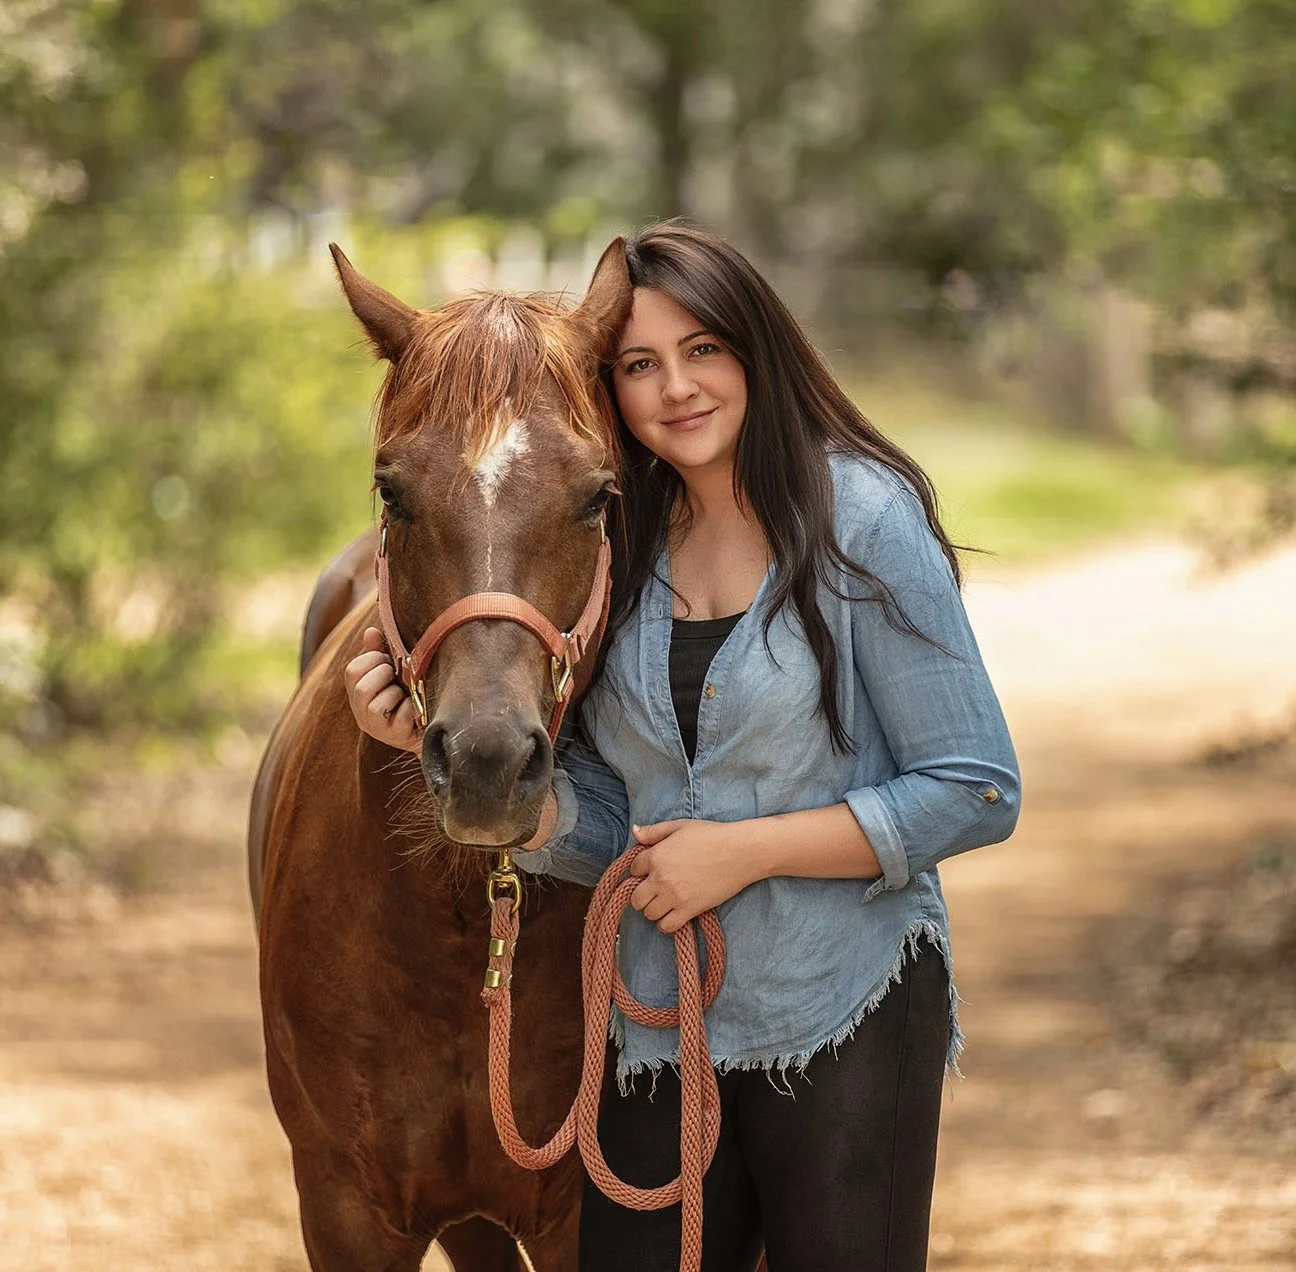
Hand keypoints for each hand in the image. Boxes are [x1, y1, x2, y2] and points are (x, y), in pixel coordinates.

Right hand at [343, 627, 423, 753]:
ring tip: (406, 694)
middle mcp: (361, 712)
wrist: (434, 724)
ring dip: (396, 694)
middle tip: (398, 676)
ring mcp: (376, 728)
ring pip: (375, 706)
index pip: (352, 671)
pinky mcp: (395, 737)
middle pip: (361, 688)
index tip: (389, 660)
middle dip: (385, 675)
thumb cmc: (411, 691)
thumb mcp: (395, 669)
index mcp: (358, 692)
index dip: (373, 659)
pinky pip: (400, 718)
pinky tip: (416, 708)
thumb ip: (380, 650)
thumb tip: (370, 631)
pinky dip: (411, 708)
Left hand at [628, 819, 757, 933]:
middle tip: (653, 890)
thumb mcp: (680, 826)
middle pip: (636, 897)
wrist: (740, 852)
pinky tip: (672, 914)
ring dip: (653, 908)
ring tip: (664, 902)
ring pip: (648, 913)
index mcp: (657, 856)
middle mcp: (661, 878)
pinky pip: (666, 926)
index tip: (650, 870)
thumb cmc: (712, 835)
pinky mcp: (689, 909)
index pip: (633, 869)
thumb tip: (635, 832)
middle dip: (641, 894)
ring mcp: (674, 896)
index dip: (640, 870)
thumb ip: (654, 831)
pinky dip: (665, 924)